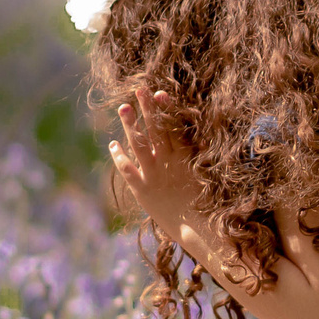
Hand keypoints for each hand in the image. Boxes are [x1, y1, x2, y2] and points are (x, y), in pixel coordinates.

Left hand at [111, 84, 198, 244]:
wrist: (196, 229)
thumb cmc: (205, 203)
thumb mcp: (205, 176)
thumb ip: (200, 156)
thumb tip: (203, 137)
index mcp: (184, 158)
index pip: (174, 127)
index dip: (166, 109)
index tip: (161, 93)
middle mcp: (167, 162)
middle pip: (155, 130)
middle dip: (148, 109)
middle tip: (140, 89)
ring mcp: (153, 175)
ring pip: (139, 145)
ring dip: (130, 125)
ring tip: (123, 107)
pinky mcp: (142, 190)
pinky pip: (127, 170)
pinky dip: (119, 157)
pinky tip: (112, 145)